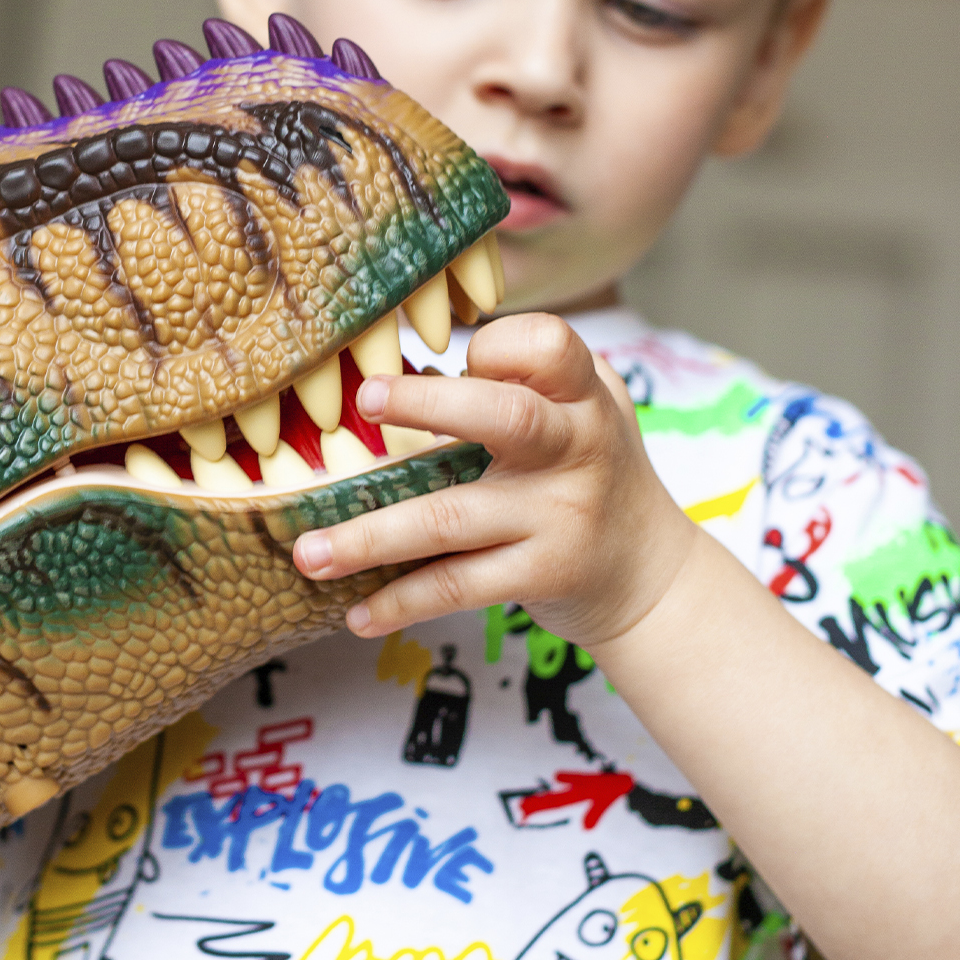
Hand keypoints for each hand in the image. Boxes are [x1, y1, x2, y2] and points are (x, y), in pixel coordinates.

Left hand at [292, 313, 698, 648]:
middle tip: (363, 400)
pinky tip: (356, 613)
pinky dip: (402, 601)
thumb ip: (516, 383)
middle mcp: (578, 448)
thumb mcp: (579, 413)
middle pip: (506, 417)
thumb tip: (405, 371)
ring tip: (308, 553)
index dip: (497, 345)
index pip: (547, 346)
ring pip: (453, 518)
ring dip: (371, 536)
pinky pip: (459, 585)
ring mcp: (561, 515)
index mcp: (582, 397)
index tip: (446, 354)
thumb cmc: (591, 473)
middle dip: (428, 404)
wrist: (651, 578)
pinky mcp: (544, 575)